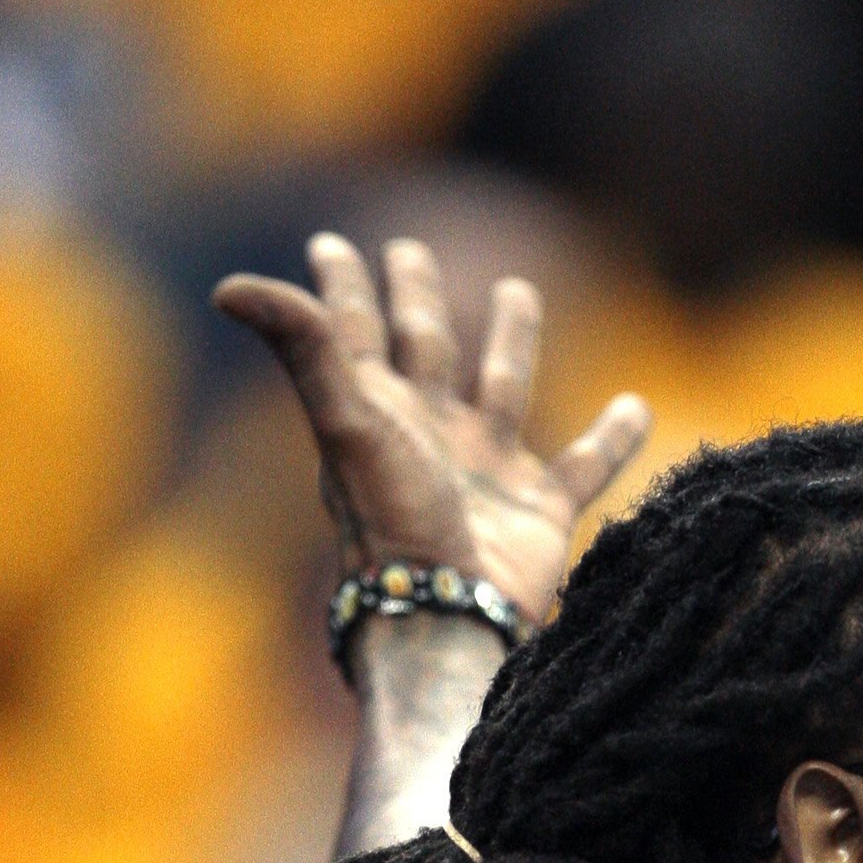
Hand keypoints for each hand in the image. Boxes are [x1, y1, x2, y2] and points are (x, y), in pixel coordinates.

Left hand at [217, 234, 649, 632]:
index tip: (326, 244)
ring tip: (518, 291)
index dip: (338, 288)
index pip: (351, 332)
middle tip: (408, 251)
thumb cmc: (393, 521)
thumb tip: (226, 286)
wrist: (448, 617)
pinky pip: (584, 466)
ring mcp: (485, 473)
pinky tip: (636, 407)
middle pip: (421, 349)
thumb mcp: (346, 421)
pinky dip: (612, 440)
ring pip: (500, 390)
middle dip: (414, 299)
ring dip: (509, 343)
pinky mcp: (539, 513)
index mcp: (376, 413)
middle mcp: (427, 437)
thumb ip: (303, 346)